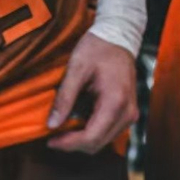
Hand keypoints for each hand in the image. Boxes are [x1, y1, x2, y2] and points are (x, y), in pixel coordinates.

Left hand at [46, 32, 137, 153]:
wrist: (118, 36)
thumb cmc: (97, 47)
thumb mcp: (77, 68)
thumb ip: (65, 97)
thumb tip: (52, 124)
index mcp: (115, 102)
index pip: (92, 137)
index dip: (69, 143)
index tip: (50, 141)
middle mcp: (127, 114)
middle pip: (98, 143)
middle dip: (73, 143)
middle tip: (52, 136)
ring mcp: (130, 114)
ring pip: (104, 140)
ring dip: (82, 139)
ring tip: (61, 128)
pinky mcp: (127, 111)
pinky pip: (108, 130)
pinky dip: (91, 130)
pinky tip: (76, 120)